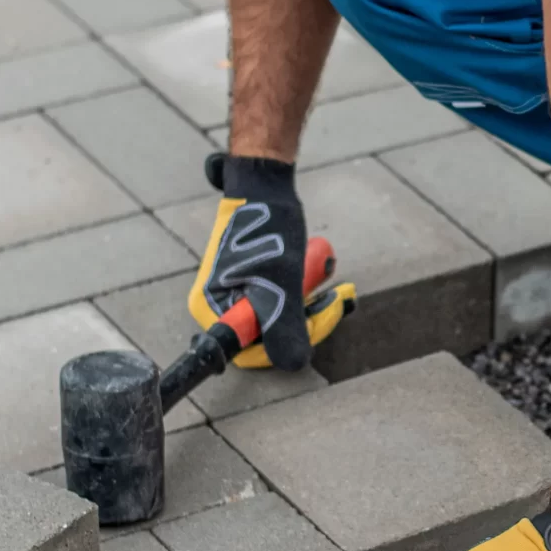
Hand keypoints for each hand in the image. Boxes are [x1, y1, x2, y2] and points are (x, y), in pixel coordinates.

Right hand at [189, 154, 340, 370]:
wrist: (265, 185)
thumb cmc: (267, 226)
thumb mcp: (280, 278)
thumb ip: (284, 323)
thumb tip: (293, 365)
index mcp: (212, 309)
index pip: (251, 351)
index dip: (288, 344)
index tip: (317, 318)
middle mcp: (220, 306)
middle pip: (271, 338)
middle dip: (309, 319)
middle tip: (337, 297)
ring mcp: (239, 295)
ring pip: (283, 320)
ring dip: (313, 304)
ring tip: (332, 281)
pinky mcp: (256, 284)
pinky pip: (285, 302)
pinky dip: (307, 292)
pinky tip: (323, 273)